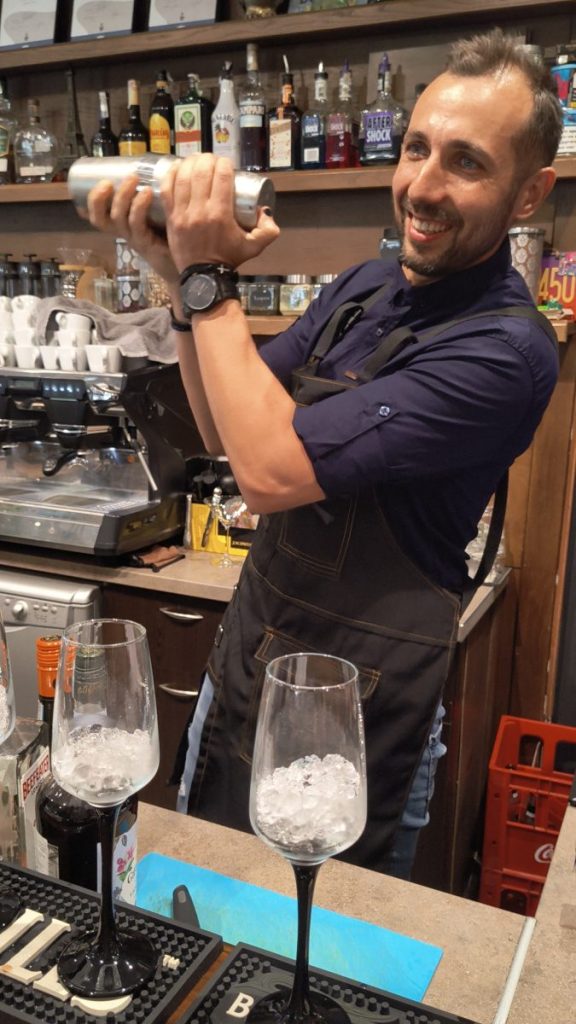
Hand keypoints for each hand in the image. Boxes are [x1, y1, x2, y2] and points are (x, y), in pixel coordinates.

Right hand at [86, 174, 179, 286]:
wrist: (191, 265)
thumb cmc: (176, 237)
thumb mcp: (162, 215)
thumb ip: (160, 196)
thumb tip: (167, 165)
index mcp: (125, 224)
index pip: (99, 215)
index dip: (91, 201)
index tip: (95, 184)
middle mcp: (126, 233)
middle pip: (101, 218)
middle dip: (100, 196)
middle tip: (112, 178)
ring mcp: (135, 239)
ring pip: (118, 219)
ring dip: (122, 196)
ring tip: (133, 178)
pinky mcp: (148, 244)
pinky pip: (137, 226)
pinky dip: (138, 207)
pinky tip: (147, 193)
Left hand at [159, 154, 279, 272]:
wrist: (204, 278)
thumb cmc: (229, 259)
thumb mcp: (254, 247)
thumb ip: (268, 230)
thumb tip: (264, 210)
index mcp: (220, 215)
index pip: (221, 177)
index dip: (224, 164)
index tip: (226, 164)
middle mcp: (200, 211)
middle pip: (201, 173)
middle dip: (208, 160)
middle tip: (212, 160)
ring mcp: (183, 214)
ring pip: (183, 177)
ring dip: (190, 163)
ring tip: (196, 160)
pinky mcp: (171, 218)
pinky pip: (167, 189)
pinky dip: (171, 174)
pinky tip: (177, 168)